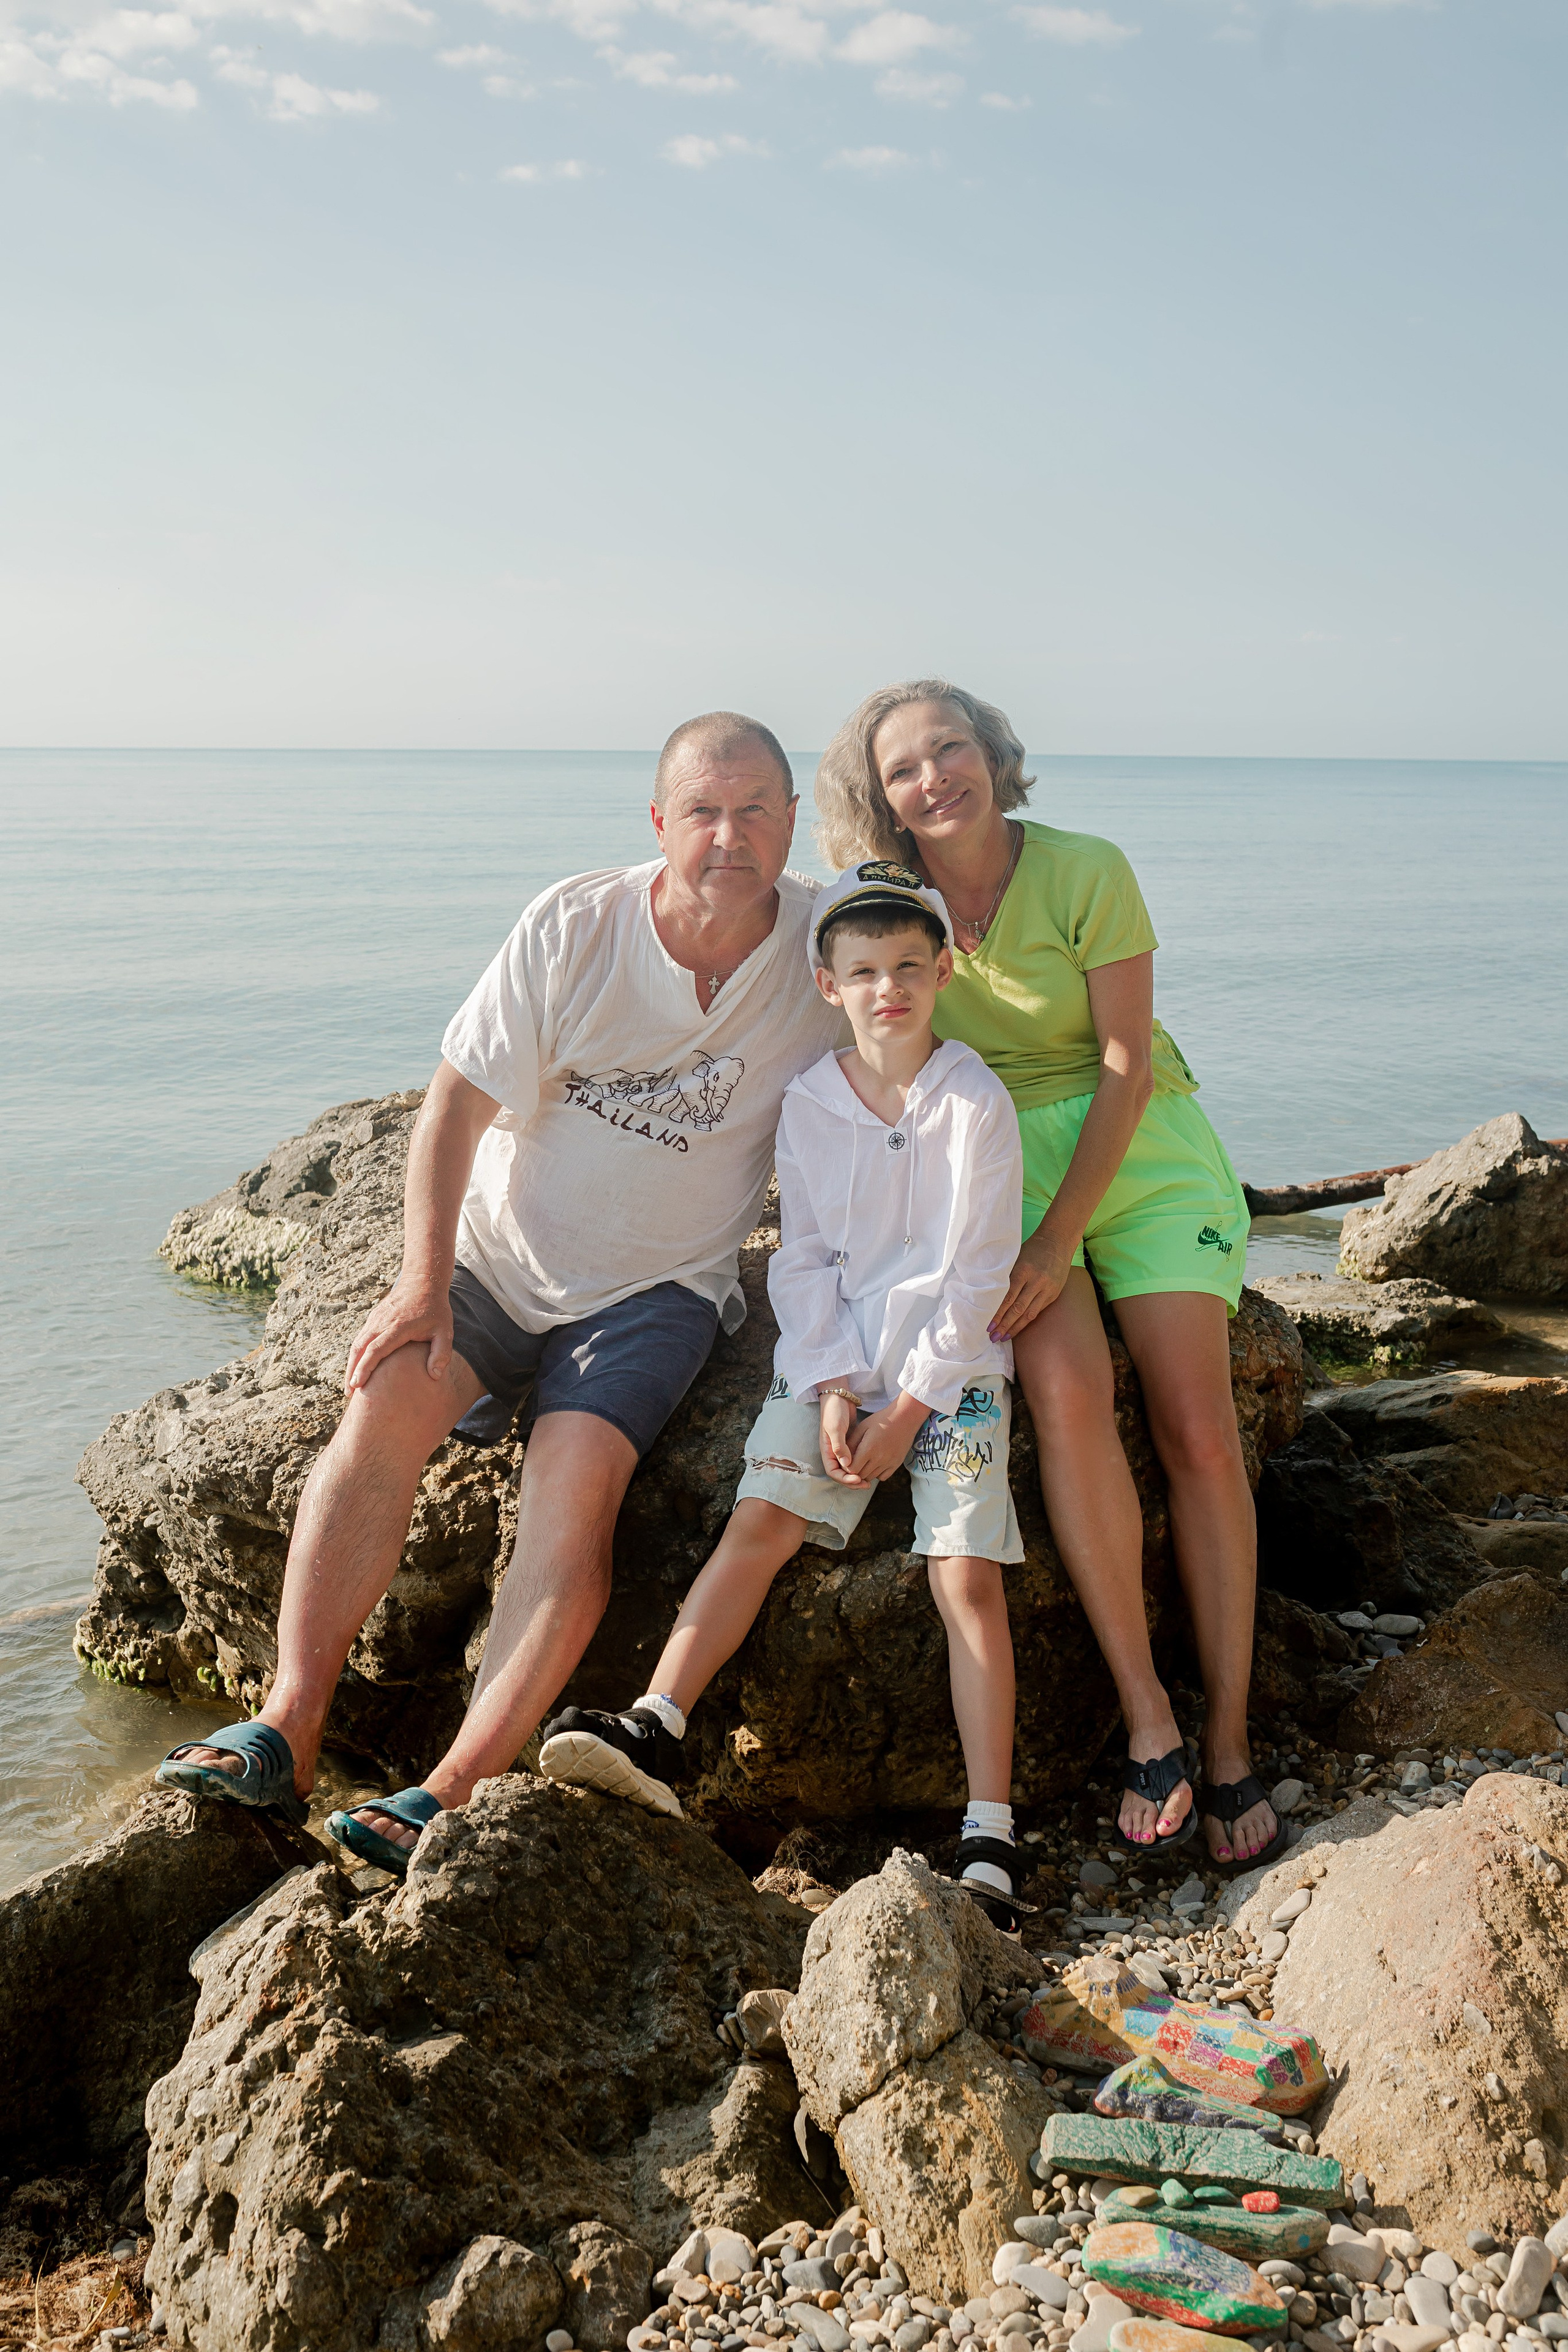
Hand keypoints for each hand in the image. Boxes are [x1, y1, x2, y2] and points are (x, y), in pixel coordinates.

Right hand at [345, 1272, 454, 1393]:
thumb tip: (434, 1376)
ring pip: (357, 1343)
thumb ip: (441, 1353)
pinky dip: (355, 1354)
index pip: (376, 1349)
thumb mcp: (445, 1331)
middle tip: (350, 1393)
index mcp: (398, 1327)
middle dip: (352, 1371)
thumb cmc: (435, 1310)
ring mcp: (375, 1319)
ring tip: (351, 1385)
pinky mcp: (373, 1318)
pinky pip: (360, 1338)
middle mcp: (382, 1323)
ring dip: (351, 1364)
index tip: (357, 1385)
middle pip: (360, 1348)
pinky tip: (357, 1367)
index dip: (365, 1367)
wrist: (423, 1281)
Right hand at [819, 1392, 860, 1483]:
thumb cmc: (834, 1411)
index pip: (833, 1473)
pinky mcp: (849, 1445)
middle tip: (866, 1485)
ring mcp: (841, 1449)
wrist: (839, 1397)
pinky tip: (871, 1467)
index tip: (858, 1479)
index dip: (845, 1479)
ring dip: (857, 1476)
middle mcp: (833, 1453)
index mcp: (827, 1451)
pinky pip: (854, 1460)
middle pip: (841, 1474)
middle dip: (852, 1481)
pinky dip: (861, 1466)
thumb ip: (839, 1446)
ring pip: (848, 1469)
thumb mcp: (835, 1428)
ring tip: (869, 1480)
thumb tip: (847, 1465)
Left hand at [846, 1392, 929, 1484]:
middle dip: (854, 1471)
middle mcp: (879, 1459)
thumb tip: (843, 1458)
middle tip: (853, 1463)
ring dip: (865, 1473)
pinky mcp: (896, 1464)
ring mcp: (889, 1463)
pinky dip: (877, 1474)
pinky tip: (875, 1464)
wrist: (904, 1418)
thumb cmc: (881, 1420)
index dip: (847, 1467)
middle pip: (860, 1476)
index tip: (847, 1461)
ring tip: (864, 1462)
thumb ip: (851, 1444)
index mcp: (868, 1449)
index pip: (852, 1469)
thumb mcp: (862, 1427)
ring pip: (871, 1477)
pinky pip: (882, 1477)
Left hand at [989, 1226, 1074, 1340]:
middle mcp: (1036, 1282)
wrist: (1058, 1241)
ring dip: (1015, 1327)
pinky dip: (1027, 1321)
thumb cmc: (1032, 1248)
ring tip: (1003, 1338)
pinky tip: (1018, 1328)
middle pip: (1017, 1308)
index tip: (988, 1325)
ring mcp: (1047, 1289)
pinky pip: (1038, 1311)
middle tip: (992, 1337)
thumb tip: (989, 1296)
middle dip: (1004, 1325)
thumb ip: (1007, 1276)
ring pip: (1029, 1313)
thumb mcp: (1016, 1258)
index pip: (1007, 1297)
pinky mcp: (1054, 1294)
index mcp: (1023, 1270)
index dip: (997, 1313)